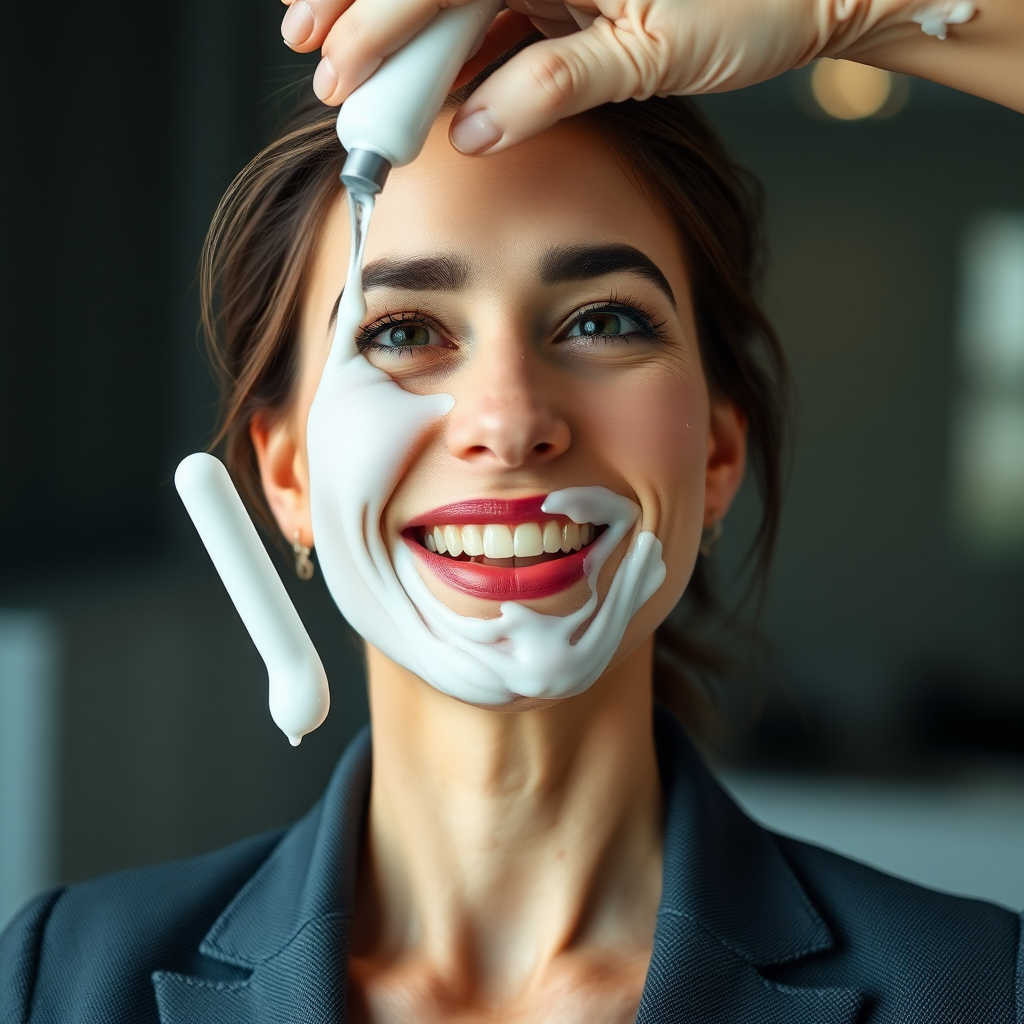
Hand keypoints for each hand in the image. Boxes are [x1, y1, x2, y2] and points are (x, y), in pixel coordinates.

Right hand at [279, 0, 1013, 154]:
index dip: (378, 20)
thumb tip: (473, 128)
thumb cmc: (754, 4)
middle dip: (368, 13)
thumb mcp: (653, 54)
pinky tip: (432, 78)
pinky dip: (458, 44)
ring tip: (346, 60)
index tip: (331, 65)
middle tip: (315, 57)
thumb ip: (555, 85)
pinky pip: (496, 11)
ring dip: (402, 26)